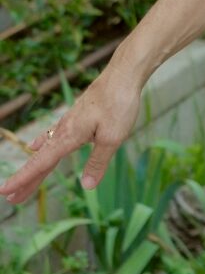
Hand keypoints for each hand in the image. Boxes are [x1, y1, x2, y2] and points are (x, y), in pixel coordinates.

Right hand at [0, 62, 142, 204]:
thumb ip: (98, 162)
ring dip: (34, 168)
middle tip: (11, 199)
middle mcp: (63, 130)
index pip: (41, 164)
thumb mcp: (113, 138)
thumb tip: (86, 187)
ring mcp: (68, 122)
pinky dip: (41, 145)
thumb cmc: (119, 105)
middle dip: (26, 181)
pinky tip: (34, 146)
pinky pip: (52, 135)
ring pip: (45, 149)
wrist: (123, 75)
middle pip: (40, 160)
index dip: (23, 179)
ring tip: (23, 183)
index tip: (6, 192)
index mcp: (68, 137)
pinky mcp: (75, 117)